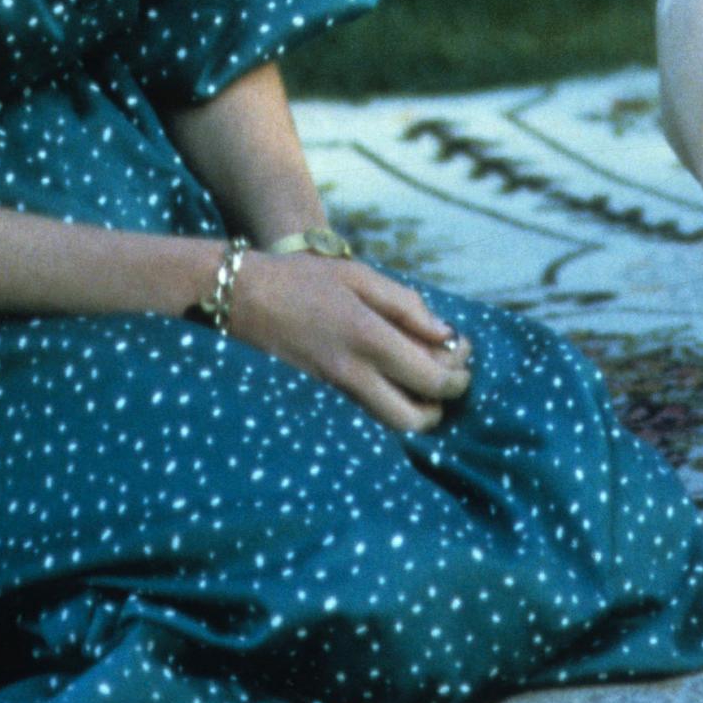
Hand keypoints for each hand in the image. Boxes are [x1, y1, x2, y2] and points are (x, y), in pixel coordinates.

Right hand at [229, 252, 472, 431]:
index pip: (430, 378)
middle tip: (447, 383)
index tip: (463, 358)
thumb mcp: (359, 276)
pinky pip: (363, 416)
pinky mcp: (317, 399)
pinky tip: (390, 382)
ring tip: (422, 384)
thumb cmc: (302, 279)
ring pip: (386, 425)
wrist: (240, 297)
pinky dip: (386, 407)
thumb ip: (405, 305)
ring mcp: (332, 393)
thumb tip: (444, 334)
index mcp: (368, 339)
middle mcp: (352, 375)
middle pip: (412, 419)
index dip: (457, 376)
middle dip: (439, 407)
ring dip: (413, 413)